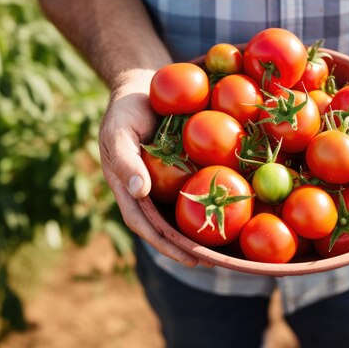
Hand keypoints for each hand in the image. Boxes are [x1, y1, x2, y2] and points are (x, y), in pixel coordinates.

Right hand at [98, 69, 206, 266]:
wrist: (142, 85)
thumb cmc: (125, 109)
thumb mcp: (119, 131)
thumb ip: (125, 160)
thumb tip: (140, 192)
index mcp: (128, 187)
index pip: (144, 223)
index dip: (164, 243)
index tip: (188, 258)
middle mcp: (147, 188)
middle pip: (165, 225)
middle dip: (186, 246)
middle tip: (212, 262)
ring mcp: (165, 179)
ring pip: (181, 209)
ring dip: (199, 229)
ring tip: (223, 247)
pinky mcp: (182, 165)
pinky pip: (196, 185)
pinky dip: (210, 198)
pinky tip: (230, 206)